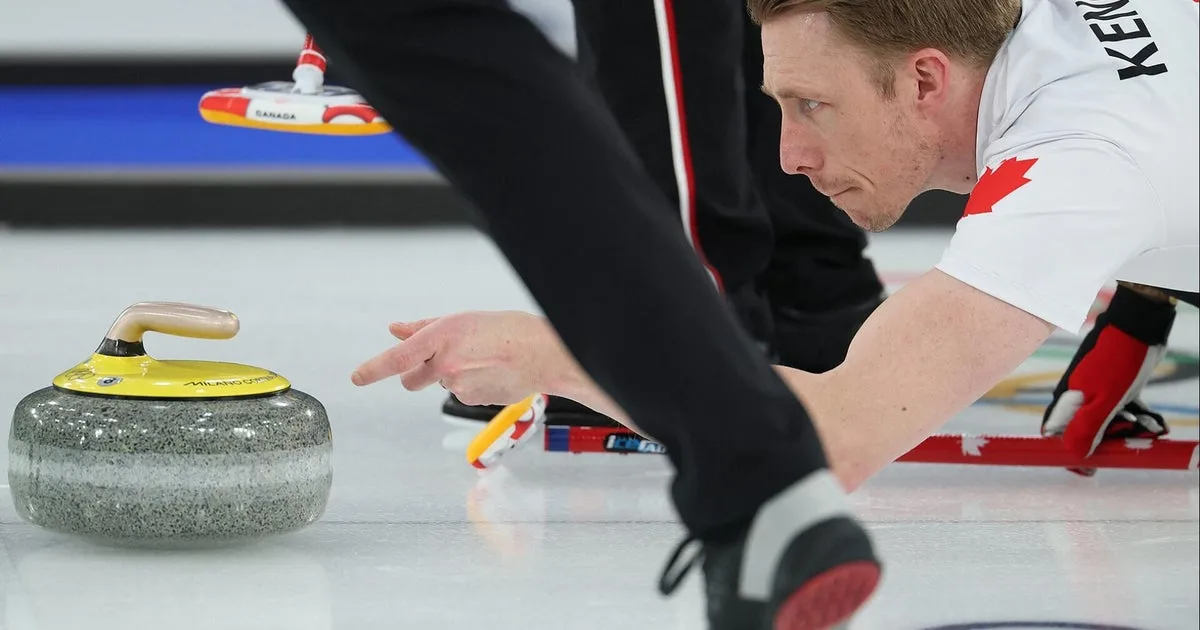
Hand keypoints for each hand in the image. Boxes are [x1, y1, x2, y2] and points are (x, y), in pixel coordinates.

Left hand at [351, 310, 577, 406]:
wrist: (544, 353)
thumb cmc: (507, 329)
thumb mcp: (461, 320)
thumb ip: (423, 328)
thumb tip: (395, 330)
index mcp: (441, 337)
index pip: (397, 358)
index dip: (373, 369)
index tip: (356, 378)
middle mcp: (446, 364)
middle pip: (411, 380)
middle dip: (417, 374)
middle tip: (441, 360)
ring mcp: (459, 386)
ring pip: (441, 385)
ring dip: (452, 375)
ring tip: (481, 360)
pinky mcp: (473, 401)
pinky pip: (461, 394)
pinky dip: (470, 385)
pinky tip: (490, 372)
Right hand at [1042, 283, 1175, 473]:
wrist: (1138, 327)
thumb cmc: (1117, 362)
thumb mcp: (1103, 400)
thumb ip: (1086, 429)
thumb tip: (1073, 456)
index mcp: (1067, 403)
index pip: (1057, 438)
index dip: (1071, 457)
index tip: (1092, 470)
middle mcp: (1079, 400)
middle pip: (1090, 435)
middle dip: (1114, 442)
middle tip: (1134, 437)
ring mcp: (1099, 394)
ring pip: (1113, 425)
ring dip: (1134, 431)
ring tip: (1152, 427)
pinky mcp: (1118, 389)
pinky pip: (1127, 413)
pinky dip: (1142, 419)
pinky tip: (1157, 423)